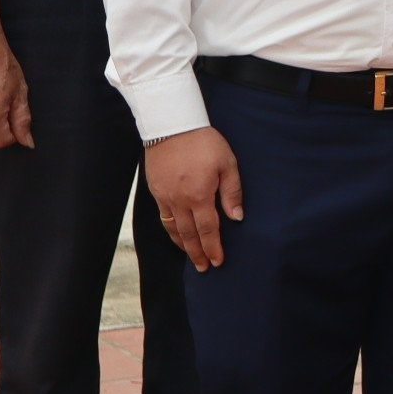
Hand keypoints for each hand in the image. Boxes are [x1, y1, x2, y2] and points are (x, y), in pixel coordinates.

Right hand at [144, 127, 243, 271]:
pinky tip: (176, 234)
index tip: (218, 261)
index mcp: (200, 195)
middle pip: (189, 235)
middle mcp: (180, 201)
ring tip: (191, 256)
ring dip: (183, 245)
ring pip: (173, 229)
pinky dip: (170, 230)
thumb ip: (232, 191)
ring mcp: (165, 197)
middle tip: (204, 268)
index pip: (208, 230)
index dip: (213, 247)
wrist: (172, 126)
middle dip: (197, 253)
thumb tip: (237, 217)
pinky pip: (163, 218)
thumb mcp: (227, 163)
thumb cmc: (204, 142)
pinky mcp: (156, 191)